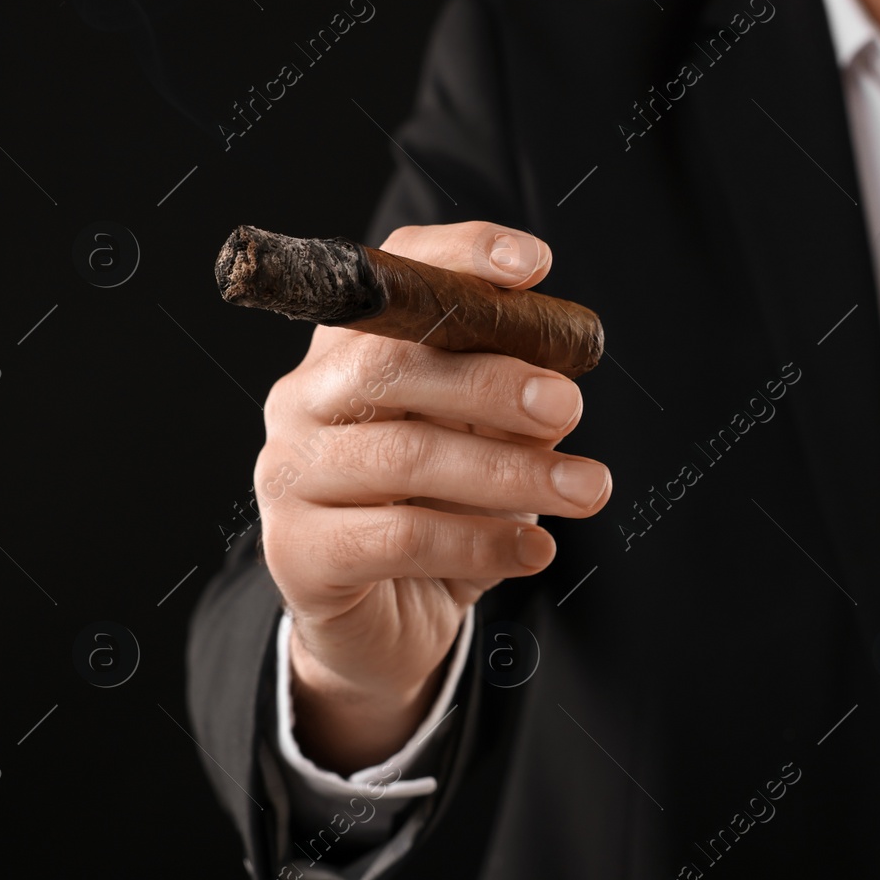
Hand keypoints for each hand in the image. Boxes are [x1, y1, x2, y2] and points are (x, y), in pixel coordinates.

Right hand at [255, 221, 611, 772]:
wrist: (387, 621)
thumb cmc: (441, 511)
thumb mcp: (487, 445)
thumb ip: (512, 407)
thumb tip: (557, 391)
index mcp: (348, 350)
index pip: (392, 277)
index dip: (460, 258)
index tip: (536, 265)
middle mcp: (303, 399)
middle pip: (390, 365)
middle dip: (492, 381)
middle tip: (571, 406)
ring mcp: (290, 475)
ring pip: (404, 456)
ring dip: (511, 474)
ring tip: (588, 490)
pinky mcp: (299, 553)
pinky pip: (400, 539)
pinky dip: (482, 542)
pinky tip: (539, 551)